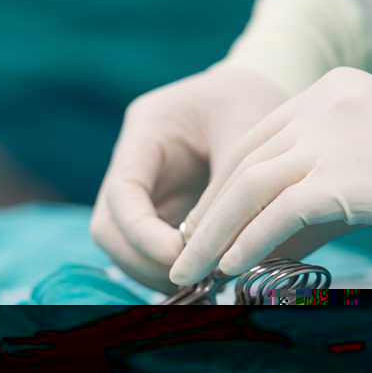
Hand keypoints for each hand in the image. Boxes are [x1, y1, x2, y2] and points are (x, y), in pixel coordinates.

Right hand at [90, 65, 288, 292]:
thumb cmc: (254, 100)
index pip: (122, 193)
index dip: (142, 234)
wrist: (262, 87)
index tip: (179, 257)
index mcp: (147, 128)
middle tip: (193, 281)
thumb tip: (218, 255)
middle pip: (110, 228)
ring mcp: (145, 188)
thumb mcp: (247, 135)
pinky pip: (153, 250)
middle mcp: (135, 161)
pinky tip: (208, 278)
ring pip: (125, 246)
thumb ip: (229, 192)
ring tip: (205, 285)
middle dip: (144, 261)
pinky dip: (174, 269)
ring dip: (157, 272)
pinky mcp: (163, 209)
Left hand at [171, 41, 371, 287]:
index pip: (257, 141)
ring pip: (251, 183)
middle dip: (208, 214)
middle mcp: (329, 103)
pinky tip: (232, 269)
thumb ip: (329, 192)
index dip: (224, 191)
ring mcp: (341, 135)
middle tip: (182, 258)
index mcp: (335, 92)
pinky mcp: (358, 176)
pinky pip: (282, 210)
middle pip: (243, 160)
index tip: (206, 232)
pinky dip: (249, 241)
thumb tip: (276, 241)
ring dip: (214, 233)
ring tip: (190, 273)